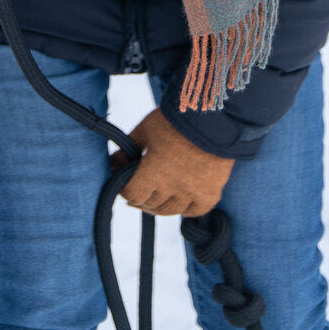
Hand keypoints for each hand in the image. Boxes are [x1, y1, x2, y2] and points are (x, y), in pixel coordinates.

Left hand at [111, 108, 233, 216]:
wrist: (213, 118)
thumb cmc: (175, 120)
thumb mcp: (146, 129)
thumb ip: (128, 148)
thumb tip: (114, 162)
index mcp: (154, 172)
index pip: (132, 194)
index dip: (125, 189)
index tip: (124, 183)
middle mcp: (173, 188)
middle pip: (150, 204)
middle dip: (140, 197)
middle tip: (138, 189)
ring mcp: (193, 194)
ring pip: (170, 211)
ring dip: (159, 205)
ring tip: (154, 196)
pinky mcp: (210, 194)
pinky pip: (193, 211)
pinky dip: (184, 208)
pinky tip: (178, 200)